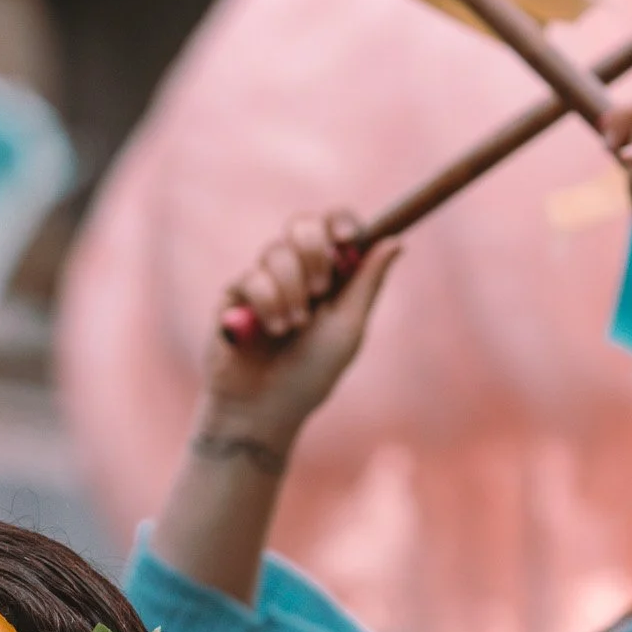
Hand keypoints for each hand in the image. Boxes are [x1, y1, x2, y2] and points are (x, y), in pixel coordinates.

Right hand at [204, 212, 401, 453]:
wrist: (265, 409)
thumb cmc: (310, 376)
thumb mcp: (348, 329)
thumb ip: (367, 283)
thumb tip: (396, 240)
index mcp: (329, 276)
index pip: (334, 227)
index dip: (340, 222)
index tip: (347, 238)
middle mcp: (296, 273)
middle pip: (302, 224)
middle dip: (314, 251)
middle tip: (321, 288)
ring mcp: (263, 281)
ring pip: (276, 251)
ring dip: (291, 290)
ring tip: (293, 328)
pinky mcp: (234, 296)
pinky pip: (252, 277)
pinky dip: (267, 304)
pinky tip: (271, 332)